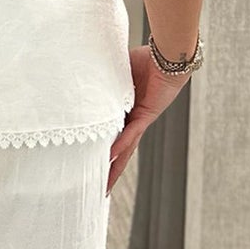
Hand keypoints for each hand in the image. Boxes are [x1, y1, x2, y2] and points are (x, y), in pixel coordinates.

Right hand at [106, 45, 192, 194]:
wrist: (168, 57)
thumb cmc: (146, 61)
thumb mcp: (117, 73)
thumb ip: (103, 81)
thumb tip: (82, 75)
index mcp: (126, 114)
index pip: (113, 139)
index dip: (104, 154)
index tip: (94, 167)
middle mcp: (133, 122)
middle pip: (120, 153)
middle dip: (110, 172)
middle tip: (100, 191)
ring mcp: (140, 120)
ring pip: (126, 150)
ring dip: (114, 168)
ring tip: (104, 186)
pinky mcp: (147, 114)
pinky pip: (131, 132)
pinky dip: (120, 144)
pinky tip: (110, 156)